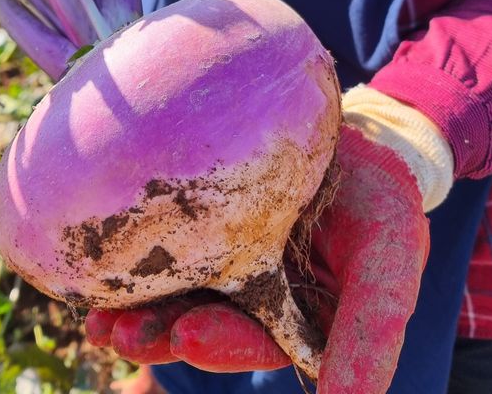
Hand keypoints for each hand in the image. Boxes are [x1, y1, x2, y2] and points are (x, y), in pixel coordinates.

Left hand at [85, 126, 429, 393]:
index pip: (259, 342)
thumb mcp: (389, 261)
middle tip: (124, 334)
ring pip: (181, 290)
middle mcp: (259, 298)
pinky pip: (174, 246)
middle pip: (207, 321)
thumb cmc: (382, 203)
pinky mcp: (208, 224)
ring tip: (102, 319)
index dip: (224, 343)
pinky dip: (137, 263)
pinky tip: (102, 277)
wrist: (356, 146)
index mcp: (299, 322)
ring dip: (140, 307)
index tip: (190, 338)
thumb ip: (371, 333)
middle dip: (164, 330)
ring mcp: (229, 259)